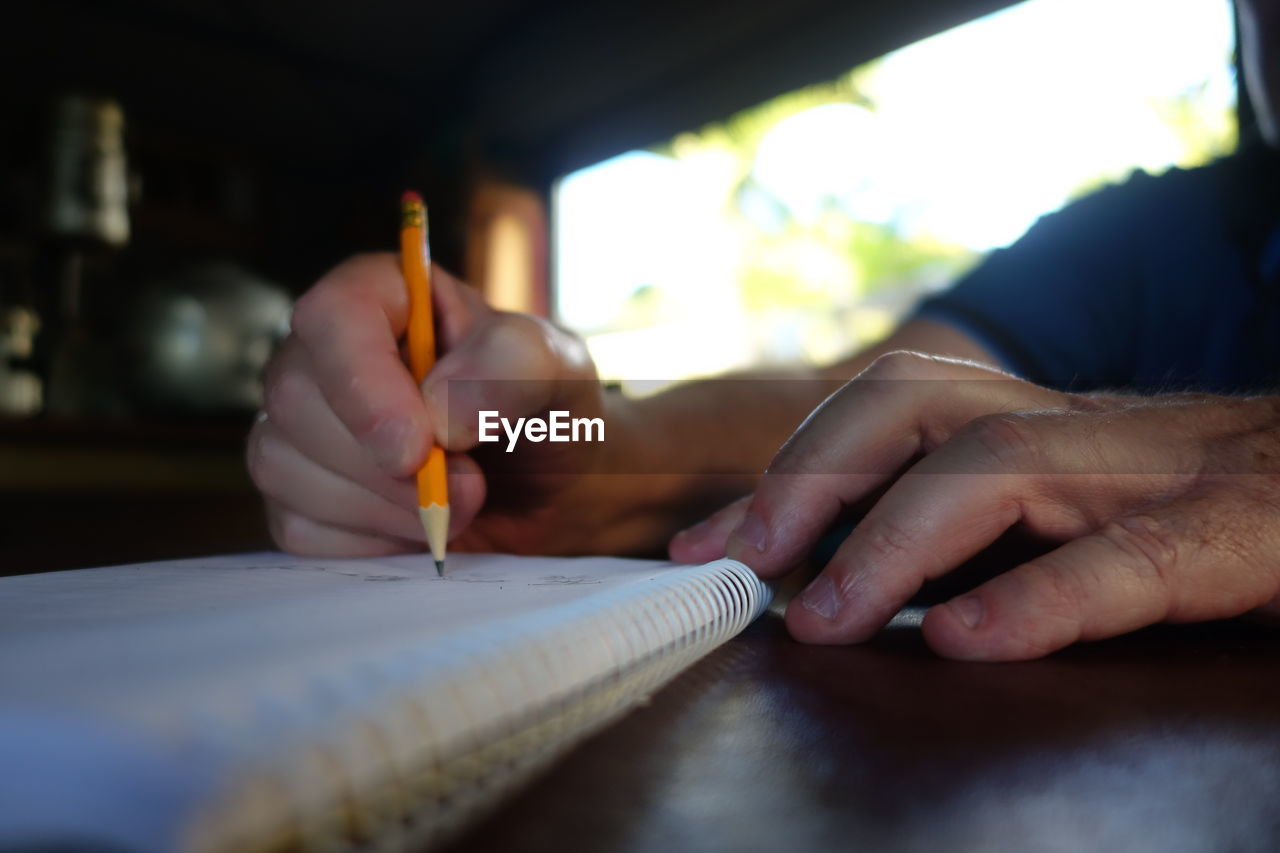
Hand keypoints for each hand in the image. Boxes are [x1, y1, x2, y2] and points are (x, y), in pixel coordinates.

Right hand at [247, 253, 606, 556]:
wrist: (553, 493)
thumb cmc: (548, 413)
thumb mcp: (557, 372)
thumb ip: (511, 367)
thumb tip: (438, 409)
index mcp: (386, 295)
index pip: (333, 316)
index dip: (364, 383)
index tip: (419, 447)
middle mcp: (329, 353)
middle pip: (296, 399)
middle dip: (387, 466)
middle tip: (471, 487)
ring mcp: (304, 425)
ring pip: (285, 466)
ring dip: (385, 507)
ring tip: (456, 504)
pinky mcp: (300, 493)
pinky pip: (298, 526)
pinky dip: (369, 541)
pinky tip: (418, 527)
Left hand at [672, 352, 1279, 659]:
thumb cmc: (1195, 506)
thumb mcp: (1070, 504)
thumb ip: (967, 527)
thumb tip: (831, 583)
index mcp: (1033, 422)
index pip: (882, 413)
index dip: (788, 471)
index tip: (707, 546)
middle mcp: (1076, 427)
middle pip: (915, 406)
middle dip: (813, 479)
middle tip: (741, 564)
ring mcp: (1154, 469)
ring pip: (1003, 463)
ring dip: (895, 542)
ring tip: (828, 619)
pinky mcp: (1237, 530)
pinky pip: (1130, 559)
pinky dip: (1040, 597)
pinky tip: (967, 641)